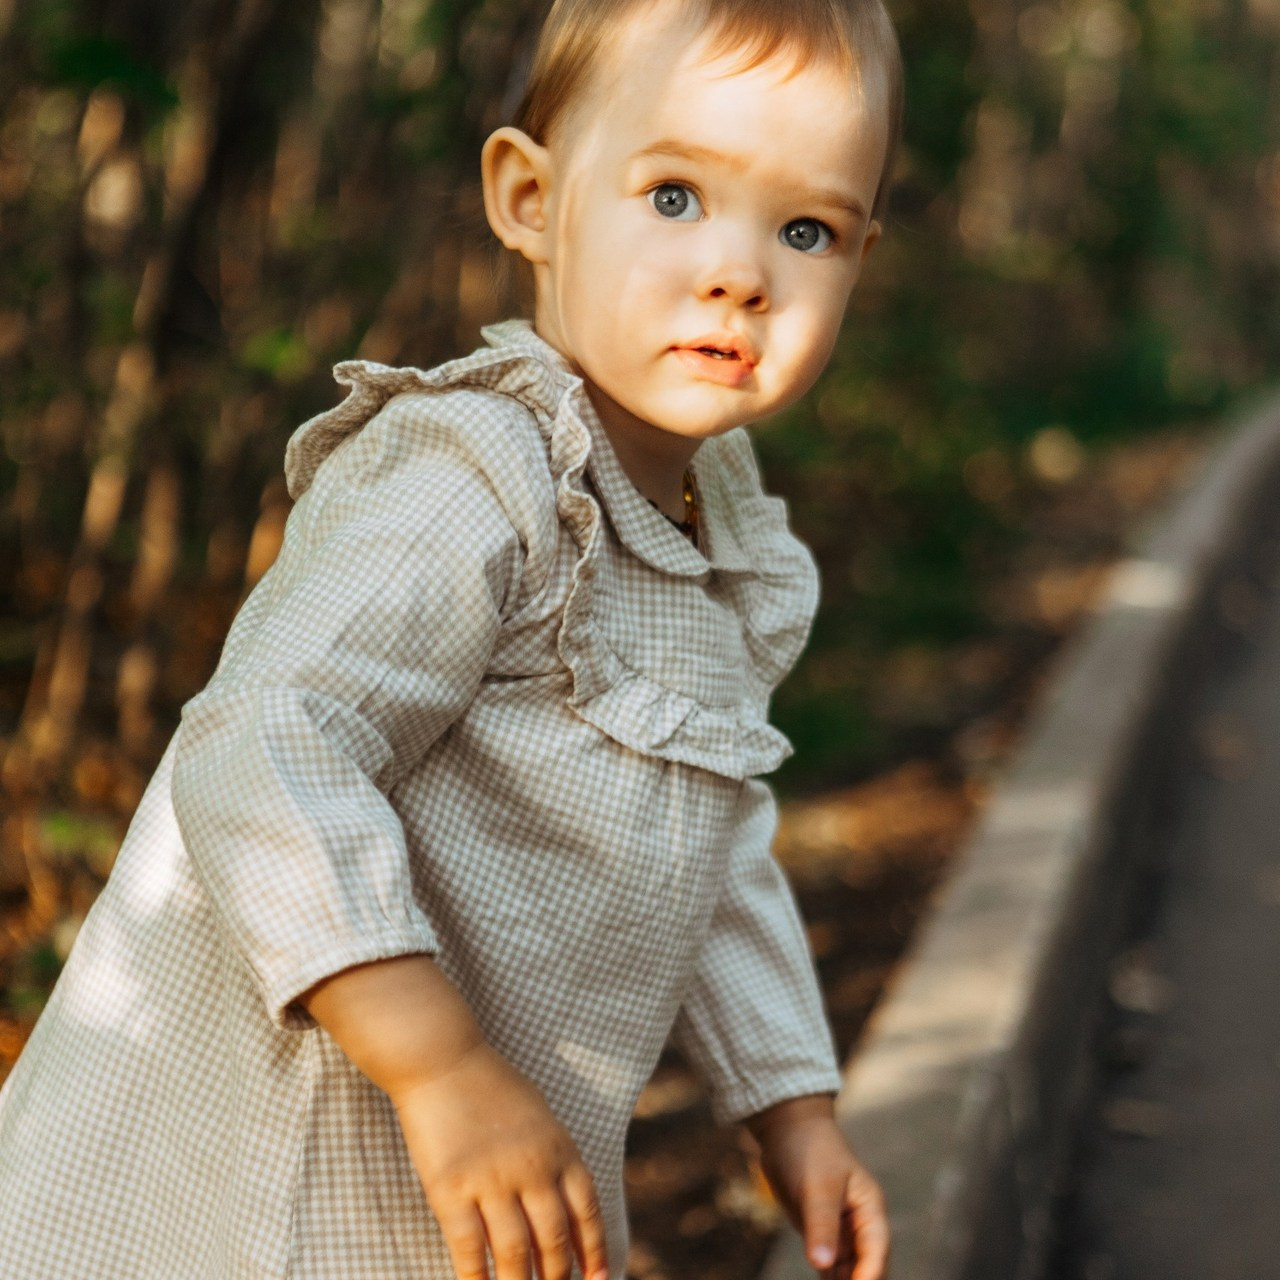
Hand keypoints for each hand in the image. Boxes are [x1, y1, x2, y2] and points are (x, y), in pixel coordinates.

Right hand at [392, 1039, 609, 1279]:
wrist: (443, 1060)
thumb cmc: (491, 1087)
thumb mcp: (539, 1117)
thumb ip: (554, 1159)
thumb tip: (565, 1207)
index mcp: (559, 1148)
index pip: (586, 1211)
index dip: (594, 1250)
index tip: (598, 1279)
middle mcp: (532, 1168)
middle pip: (553, 1239)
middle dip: (557, 1276)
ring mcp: (492, 1180)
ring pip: (515, 1253)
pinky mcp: (451, 1189)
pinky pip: (469, 1248)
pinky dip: (476, 1278)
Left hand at [746, 1095, 888, 1279]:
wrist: (786, 1128)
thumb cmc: (808, 1149)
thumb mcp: (816, 1186)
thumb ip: (821, 1225)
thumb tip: (822, 1265)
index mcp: (870, 1209)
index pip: (876, 1251)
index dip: (869, 1275)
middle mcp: (860, 1225)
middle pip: (867, 1268)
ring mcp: (841, 1233)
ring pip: (848, 1273)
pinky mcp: (822, 1236)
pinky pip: (829, 1269)